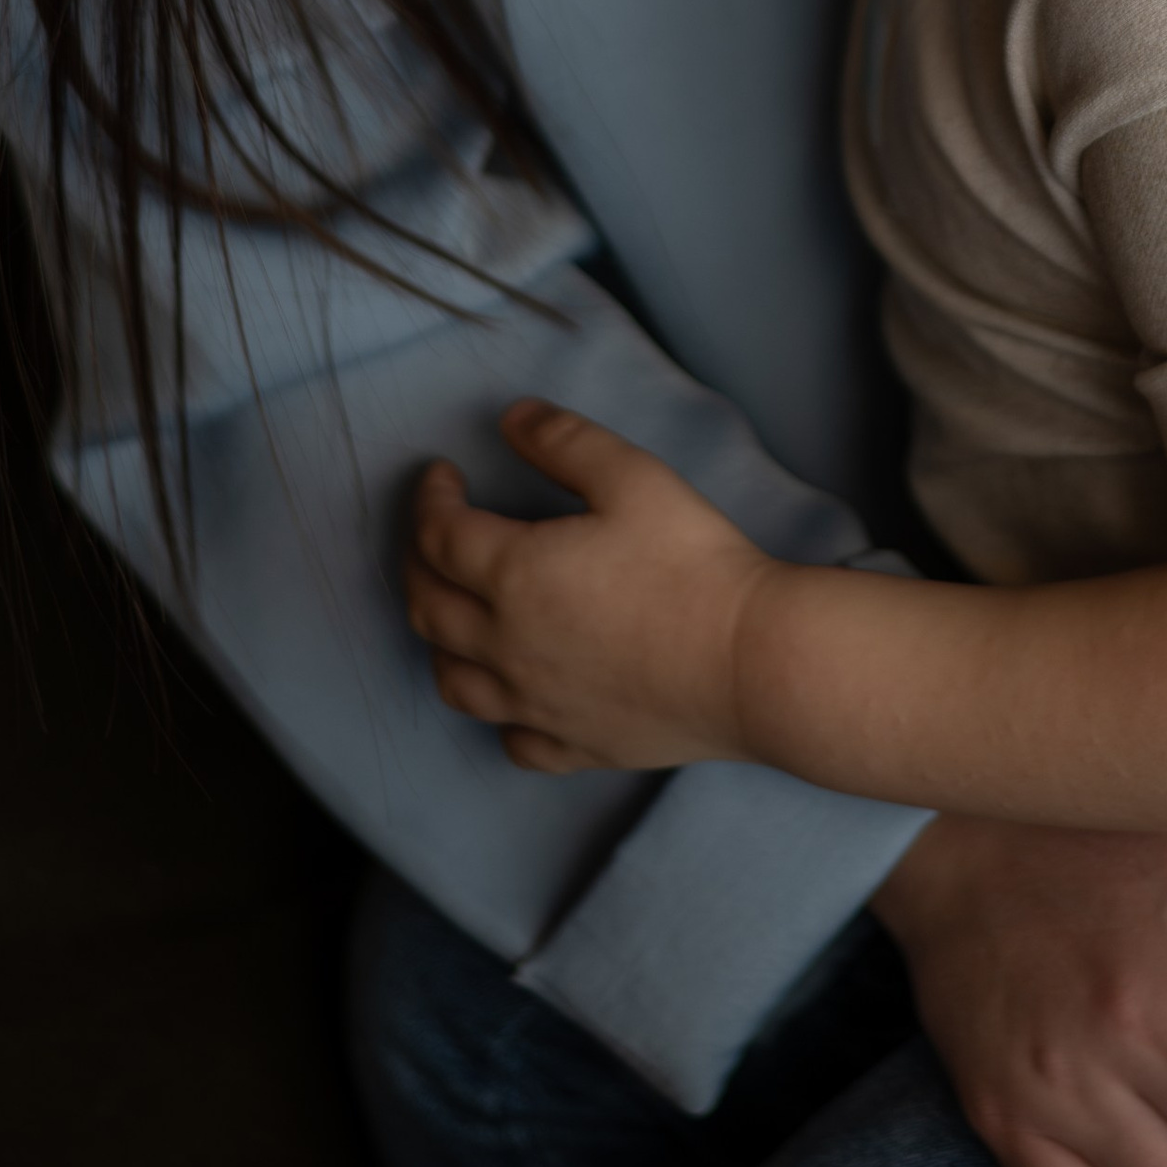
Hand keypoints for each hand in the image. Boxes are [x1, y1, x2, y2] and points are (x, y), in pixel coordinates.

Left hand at [403, 399, 765, 773]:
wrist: (748, 664)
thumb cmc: (692, 563)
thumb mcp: (632, 476)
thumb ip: (564, 441)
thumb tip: (511, 419)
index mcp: (513, 576)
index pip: (440, 535)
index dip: (431, 499)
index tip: (442, 474)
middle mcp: (506, 648)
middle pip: (429, 608)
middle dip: (418, 562)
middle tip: (435, 533)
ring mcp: (535, 705)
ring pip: (453, 681)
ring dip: (439, 640)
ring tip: (454, 612)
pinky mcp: (573, 747)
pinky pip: (511, 739)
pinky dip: (497, 712)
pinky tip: (513, 694)